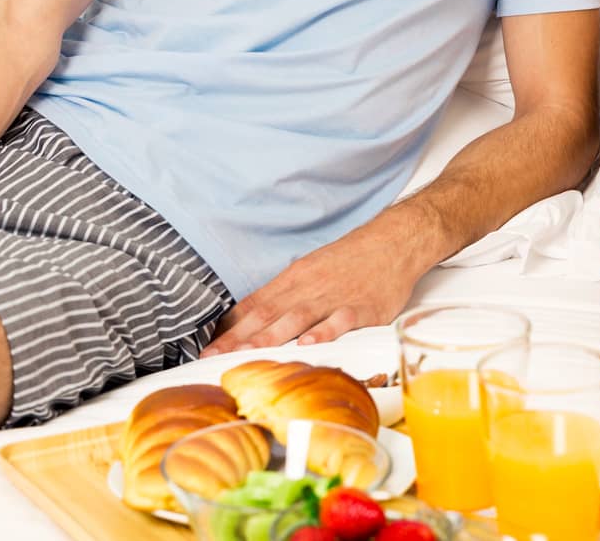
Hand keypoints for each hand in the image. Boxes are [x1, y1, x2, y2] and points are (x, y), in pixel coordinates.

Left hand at [200, 221, 424, 356]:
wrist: (393, 241)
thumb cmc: (350, 259)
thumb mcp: (309, 270)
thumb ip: (281, 296)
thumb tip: (247, 319)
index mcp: (294, 279)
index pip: (254, 306)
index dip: (229, 330)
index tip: (206, 349)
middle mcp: (309, 288)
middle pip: (269, 315)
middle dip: (240, 339)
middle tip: (214, 358)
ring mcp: (335, 297)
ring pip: (298, 318)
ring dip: (272, 337)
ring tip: (250, 354)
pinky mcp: (363, 307)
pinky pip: (341, 320)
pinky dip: (324, 332)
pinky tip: (309, 345)